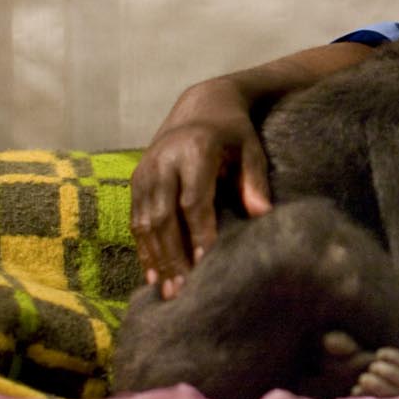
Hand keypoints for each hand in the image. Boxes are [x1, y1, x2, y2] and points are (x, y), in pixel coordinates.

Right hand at [129, 76, 270, 297]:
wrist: (200, 106)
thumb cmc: (234, 133)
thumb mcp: (252, 149)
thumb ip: (255, 181)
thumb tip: (262, 215)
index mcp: (194, 150)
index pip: (194, 200)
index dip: (198, 234)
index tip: (206, 264)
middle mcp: (163, 160)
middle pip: (164, 216)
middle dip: (173, 256)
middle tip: (183, 292)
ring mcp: (145, 170)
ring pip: (145, 222)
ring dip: (156, 259)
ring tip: (168, 293)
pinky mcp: (135, 180)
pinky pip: (136, 219)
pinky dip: (144, 248)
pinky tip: (153, 275)